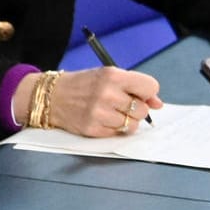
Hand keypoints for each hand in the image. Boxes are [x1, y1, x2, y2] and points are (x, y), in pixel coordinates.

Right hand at [32, 68, 161, 136]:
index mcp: (113, 75)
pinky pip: (119, 133)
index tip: (139, 94)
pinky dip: (114, 128)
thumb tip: (158, 104)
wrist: (51, 96)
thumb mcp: (109, 76)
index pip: (150, 87)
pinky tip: (103, 119)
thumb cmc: (84, 85)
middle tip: (121, 104)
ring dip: (126, 121)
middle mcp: (107, 93)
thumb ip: (135, 87)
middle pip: (142, 109)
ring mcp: (99, 112)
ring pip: (133, 124)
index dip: (147, 92)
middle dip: (136, 109)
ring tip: (111, 112)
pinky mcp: (93, 128)